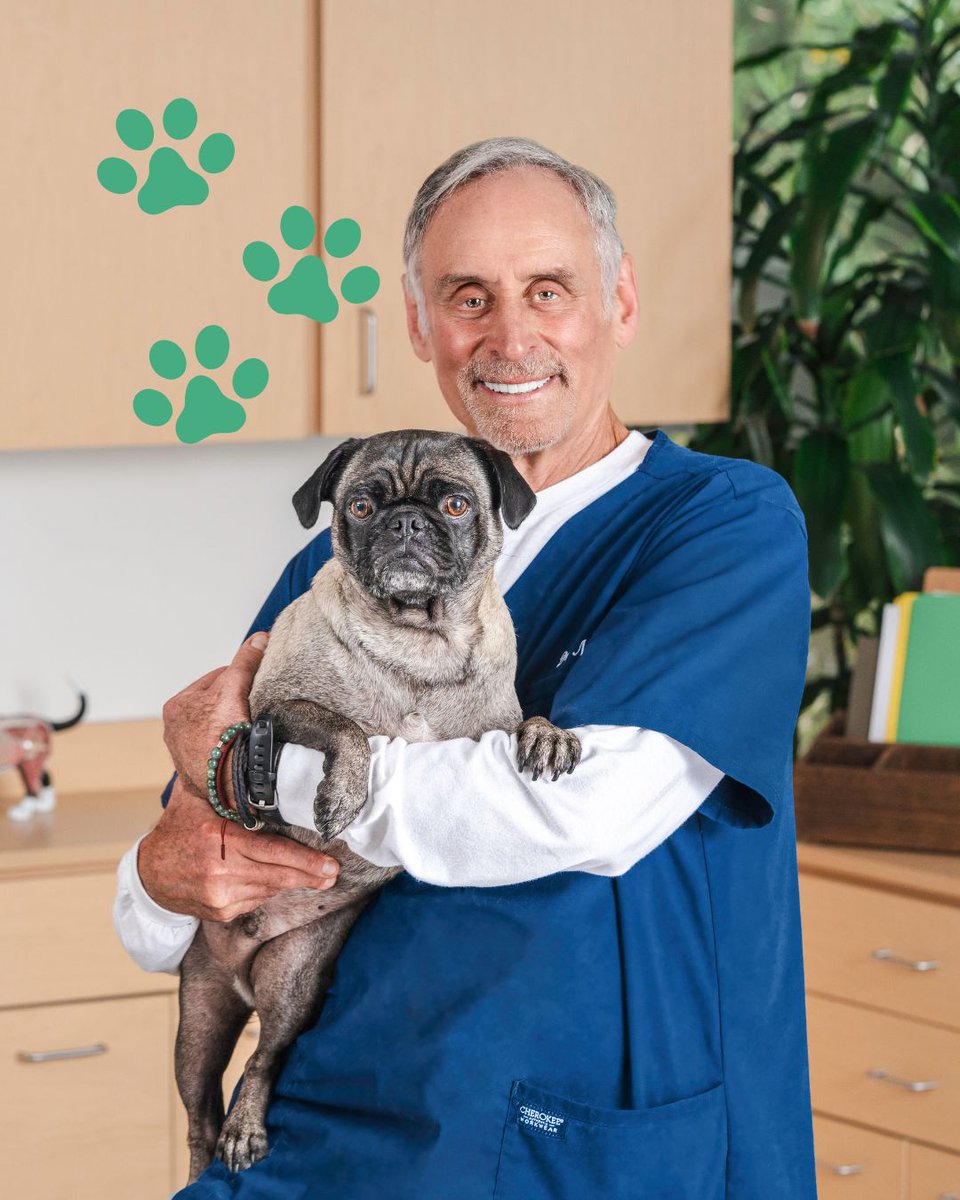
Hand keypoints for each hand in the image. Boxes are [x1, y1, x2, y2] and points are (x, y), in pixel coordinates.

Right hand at [137, 777, 340, 921]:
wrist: (149, 874)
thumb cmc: (179, 829)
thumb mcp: (197, 800)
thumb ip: (223, 782)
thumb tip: (245, 749)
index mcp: (218, 839)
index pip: (273, 852)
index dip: (306, 861)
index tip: (330, 864)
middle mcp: (220, 871)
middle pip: (278, 876)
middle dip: (310, 875)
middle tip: (334, 873)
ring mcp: (221, 895)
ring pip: (270, 889)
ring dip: (292, 881)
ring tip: (316, 876)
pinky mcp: (221, 911)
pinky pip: (257, 900)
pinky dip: (269, 889)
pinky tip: (277, 880)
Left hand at [162, 632, 266, 798]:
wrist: (225, 782)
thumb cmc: (223, 734)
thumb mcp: (235, 687)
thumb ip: (245, 661)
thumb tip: (258, 639)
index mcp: (176, 706)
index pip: (214, 679)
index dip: (238, 678)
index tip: (254, 684)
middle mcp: (174, 730)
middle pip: (214, 705)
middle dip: (232, 705)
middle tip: (254, 708)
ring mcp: (183, 753)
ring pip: (214, 729)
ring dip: (230, 727)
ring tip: (249, 729)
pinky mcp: (196, 773)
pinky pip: (216, 751)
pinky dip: (227, 748)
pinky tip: (241, 749)